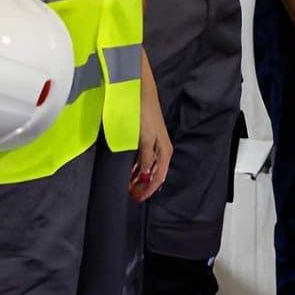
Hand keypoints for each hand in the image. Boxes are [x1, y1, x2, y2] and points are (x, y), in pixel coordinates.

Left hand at [129, 77, 171, 201]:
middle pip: (154, 174)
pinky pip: (143, 160)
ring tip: (128, 187)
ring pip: (148, 168)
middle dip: (144, 186)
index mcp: (165, 151)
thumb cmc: (145, 116)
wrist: (140, 95)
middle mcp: (161, 150)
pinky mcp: (146, 140)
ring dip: (139, 178)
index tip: (137, 199)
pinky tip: (129, 172)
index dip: (149, 190)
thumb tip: (145, 179)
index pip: (159, 177)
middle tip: (132, 196)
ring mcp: (154, 145)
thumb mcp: (145, 140)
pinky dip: (136, 168)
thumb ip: (146, 160)